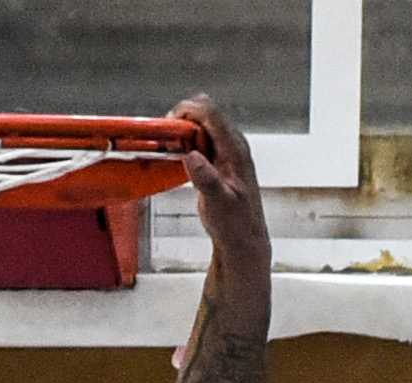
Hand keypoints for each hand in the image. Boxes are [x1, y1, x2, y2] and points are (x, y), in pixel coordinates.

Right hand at [170, 95, 268, 261]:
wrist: (243, 241)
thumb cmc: (235, 226)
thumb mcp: (219, 204)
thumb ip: (207, 180)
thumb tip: (192, 157)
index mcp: (235, 149)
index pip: (210, 112)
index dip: (186, 111)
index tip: (168, 127)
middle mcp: (232, 144)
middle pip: (204, 112)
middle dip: (182, 121)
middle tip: (168, 143)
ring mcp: (226, 150)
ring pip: (200, 124)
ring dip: (182, 133)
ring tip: (171, 153)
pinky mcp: (218, 159)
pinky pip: (199, 140)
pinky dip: (185, 144)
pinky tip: (179, 161)